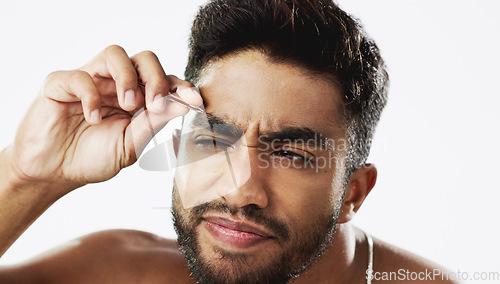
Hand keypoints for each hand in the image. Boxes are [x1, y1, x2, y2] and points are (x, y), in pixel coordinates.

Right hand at [8, 45, 201, 191]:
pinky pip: (80, 76)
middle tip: (155, 105)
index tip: (195, 100)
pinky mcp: (61, 84)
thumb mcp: (130, 145)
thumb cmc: (93, 157)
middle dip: (157, 78)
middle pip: (145, 59)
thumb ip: (153, 124)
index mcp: (137, 98)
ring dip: (128, 77)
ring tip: (128, 105)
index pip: (164, 81)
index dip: (182, 86)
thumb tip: (183, 104)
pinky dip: (91, 96)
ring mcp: (90, 80)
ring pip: (115, 54)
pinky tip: (93, 118)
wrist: (54, 172)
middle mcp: (116, 84)